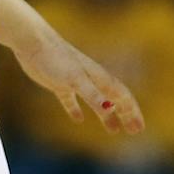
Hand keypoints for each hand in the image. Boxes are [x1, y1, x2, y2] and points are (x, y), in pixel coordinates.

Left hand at [16, 39, 143, 134]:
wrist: (33, 42)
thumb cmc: (56, 59)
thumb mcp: (76, 80)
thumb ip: (93, 95)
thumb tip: (111, 109)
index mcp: (99, 77)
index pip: (122, 96)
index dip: (132, 112)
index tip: (139, 127)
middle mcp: (91, 79)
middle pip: (114, 100)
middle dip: (126, 115)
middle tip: (135, 131)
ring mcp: (76, 82)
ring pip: (97, 102)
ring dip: (107, 116)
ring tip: (113, 130)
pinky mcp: (60, 84)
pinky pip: (72, 101)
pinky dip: (76, 110)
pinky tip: (77, 119)